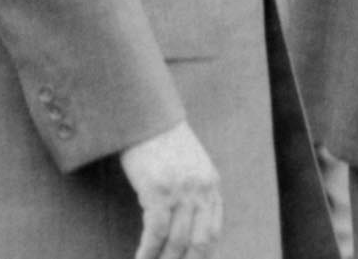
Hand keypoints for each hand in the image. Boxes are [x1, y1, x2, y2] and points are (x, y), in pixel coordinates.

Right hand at [119, 121, 221, 258]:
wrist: (145, 113)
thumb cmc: (162, 142)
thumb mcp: (190, 166)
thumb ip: (196, 194)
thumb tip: (190, 230)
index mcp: (211, 184)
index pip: (213, 233)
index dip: (203, 258)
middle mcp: (201, 189)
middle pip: (199, 244)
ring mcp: (181, 190)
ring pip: (177, 242)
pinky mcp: (158, 189)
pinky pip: (155, 233)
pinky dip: (147, 253)